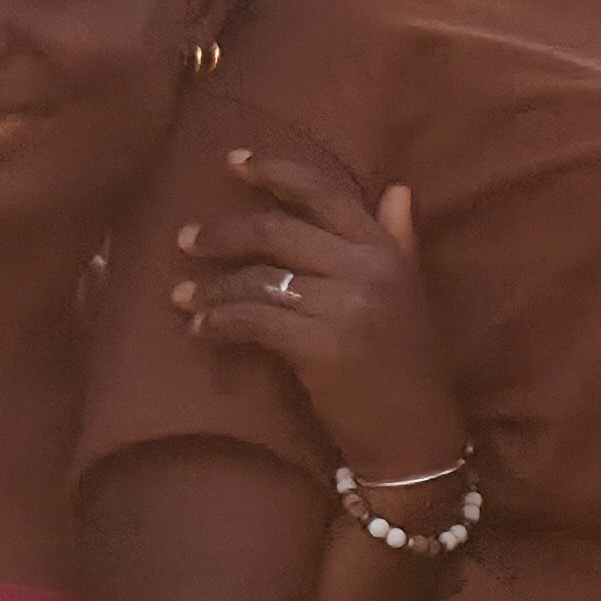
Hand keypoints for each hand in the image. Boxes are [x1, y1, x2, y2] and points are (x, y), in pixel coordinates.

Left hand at [174, 141, 469, 486]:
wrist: (418, 438)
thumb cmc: (410, 367)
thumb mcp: (411, 294)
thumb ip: (401, 240)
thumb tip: (396, 188)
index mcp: (387, 251)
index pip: (324, 193)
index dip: (274, 172)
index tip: (232, 162)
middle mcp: (368, 269)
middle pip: (277, 231)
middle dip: (223, 234)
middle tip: (186, 239)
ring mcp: (346, 306)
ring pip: (258, 279)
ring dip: (211, 287)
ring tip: (181, 295)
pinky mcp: (322, 346)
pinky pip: (253, 321)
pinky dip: (218, 323)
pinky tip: (199, 329)